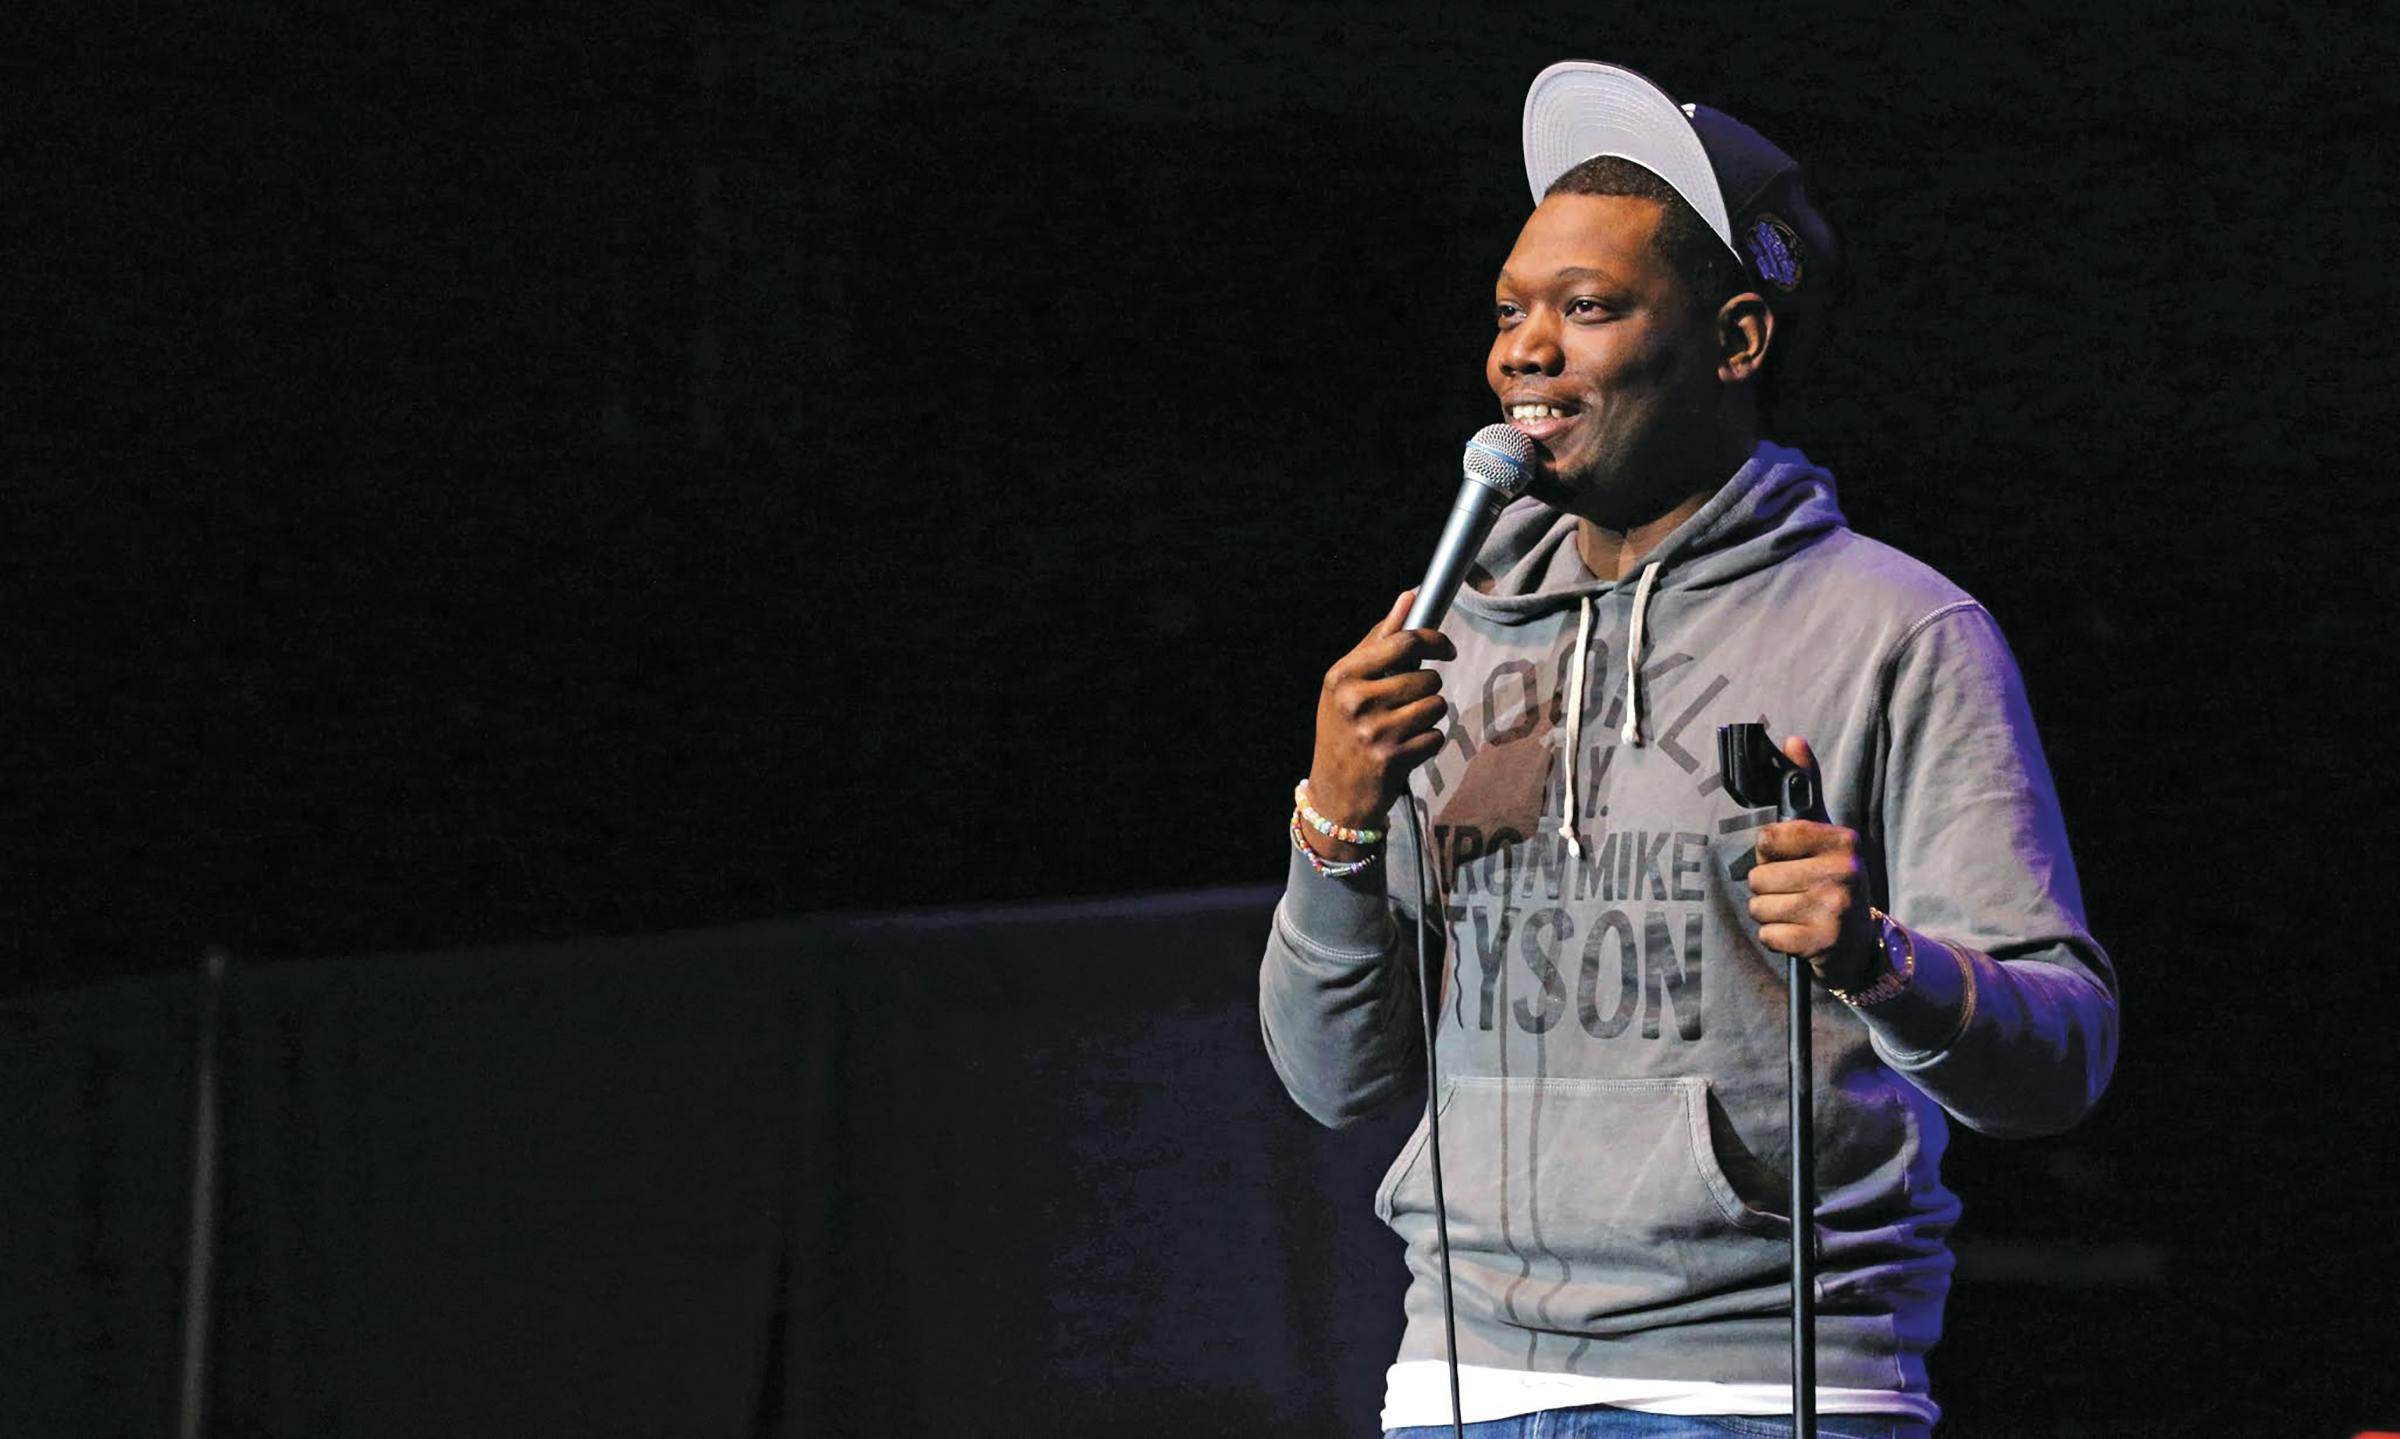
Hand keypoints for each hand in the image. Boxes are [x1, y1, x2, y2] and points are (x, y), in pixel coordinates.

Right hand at [1303, 590, 1455, 854]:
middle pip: (1427, 677)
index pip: (1404, 641)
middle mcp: (1355, 701)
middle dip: (1427, 688)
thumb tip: (1411, 596)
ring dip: (1429, 715)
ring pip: (1436, 706)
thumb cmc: (1344, 728)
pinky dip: (1428, 742)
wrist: (1335, 793)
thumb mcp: (1349, 683)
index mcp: (1342, 675)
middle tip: (1408, 703)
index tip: (1446, 649)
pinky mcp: (1393, 759)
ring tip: (1405, 727)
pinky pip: (1436, 736)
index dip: (1434, 641)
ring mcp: (1374, 731)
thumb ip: (1380, 639)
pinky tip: (1406, 749)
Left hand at [1743, 735, 1880, 990]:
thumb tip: (1792, 740)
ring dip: (1770, 914)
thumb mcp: (1825, 833)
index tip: (1788, 859)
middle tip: (1796, 893)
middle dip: (1767, 887)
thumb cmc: (1832, 880)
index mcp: (1842, 839)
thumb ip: (1807, 788)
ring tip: (1797, 913)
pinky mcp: (1825, 943)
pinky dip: (1777, 939)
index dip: (1768, 851)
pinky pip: (1769, 935)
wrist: (1860, 944)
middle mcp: (1846, 871)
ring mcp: (1837, 909)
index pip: (1769, 837)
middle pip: (1759, 875)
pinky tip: (1800, 935)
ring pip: (1759, 906)